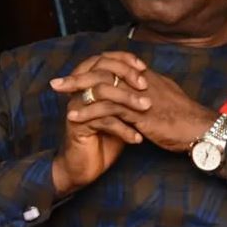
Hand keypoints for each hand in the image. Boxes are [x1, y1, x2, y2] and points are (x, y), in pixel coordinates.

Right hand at [49, 52, 149, 196]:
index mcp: (88, 83)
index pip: (105, 59)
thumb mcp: (121, 113)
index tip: (144, 67)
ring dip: (127, 100)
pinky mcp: (77, 126)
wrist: (87, 167)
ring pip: (102, 93)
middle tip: (145, 86)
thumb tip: (149, 77)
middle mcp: (80, 91)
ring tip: (146, 109)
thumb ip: (128, 94)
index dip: (124, 60)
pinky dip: (123, 129)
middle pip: (102, 72)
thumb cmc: (106, 138)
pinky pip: (103, 120)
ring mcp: (77, 107)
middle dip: (126, 76)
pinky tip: (137, 139)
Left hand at [64, 68, 218, 152]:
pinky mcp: (139, 114)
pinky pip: (108, 109)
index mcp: (146, 78)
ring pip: (102, 87)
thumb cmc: (186, 118)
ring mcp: (139, 97)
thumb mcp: (167, 99)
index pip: (115, 65)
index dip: (94, 68)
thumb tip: (140, 88)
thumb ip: (152, 91)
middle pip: (103, 71)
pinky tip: (74, 117)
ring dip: (77, 91)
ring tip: (59, 97)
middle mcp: (140, 82)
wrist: (202, 128)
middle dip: (78, 76)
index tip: (76, 72)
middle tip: (57, 82)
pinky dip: (88, 112)